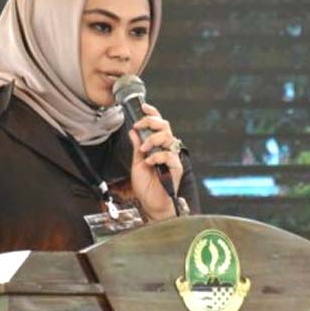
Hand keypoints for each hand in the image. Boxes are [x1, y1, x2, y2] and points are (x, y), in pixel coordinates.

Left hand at [128, 103, 182, 221]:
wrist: (151, 203)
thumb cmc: (146, 186)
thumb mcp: (136, 162)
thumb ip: (137, 147)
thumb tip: (133, 131)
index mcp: (157, 146)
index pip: (158, 125)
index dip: (152, 114)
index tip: (143, 107)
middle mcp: (166, 149)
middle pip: (165, 126)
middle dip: (151, 122)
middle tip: (139, 126)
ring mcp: (172, 158)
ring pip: (168, 138)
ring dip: (152, 140)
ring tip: (144, 150)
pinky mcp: (176, 168)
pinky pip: (169, 155)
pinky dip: (157, 156)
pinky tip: (150, 162)